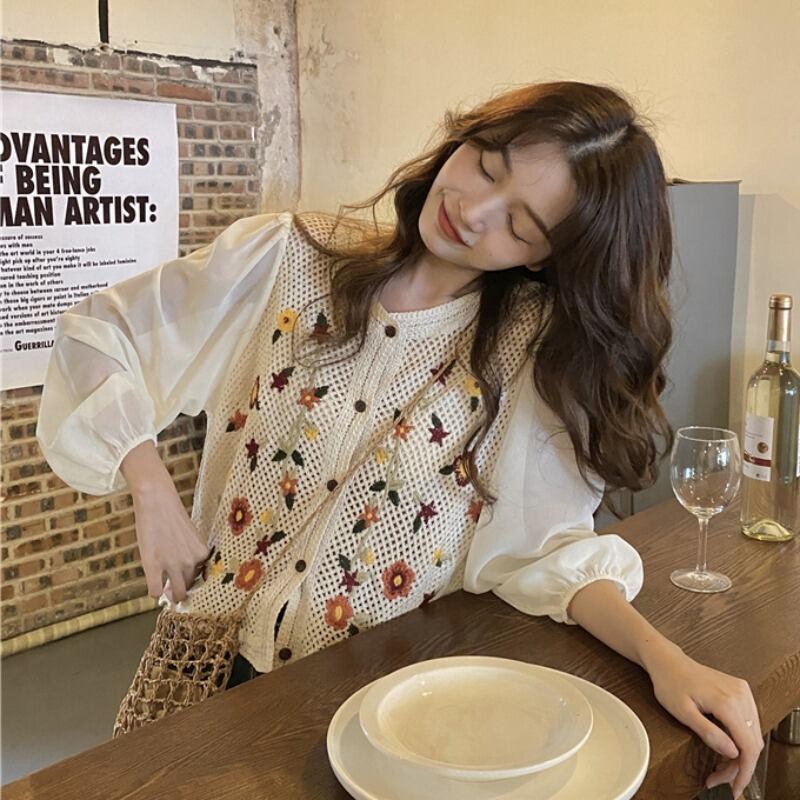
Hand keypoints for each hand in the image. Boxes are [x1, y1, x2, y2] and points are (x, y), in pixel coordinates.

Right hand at [132, 480, 210, 603]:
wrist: (157, 501)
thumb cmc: (173, 515)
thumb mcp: (190, 536)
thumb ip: (191, 552)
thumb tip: (186, 570)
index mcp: (202, 553)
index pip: (202, 577)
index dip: (194, 580)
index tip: (187, 582)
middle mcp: (190, 561)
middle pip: (189, 587)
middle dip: (182, 591)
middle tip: (174, 590)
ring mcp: (172, 564)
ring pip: (176, 594)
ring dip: (170, 595)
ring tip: (165, 593)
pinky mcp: (153, 565)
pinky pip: (155, 591)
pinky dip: (154, 593)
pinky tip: (153, 587)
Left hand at [644, 642, 762, 797]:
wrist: (667, 661)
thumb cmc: (670, 682)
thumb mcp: (682, 711)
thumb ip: (708, 732)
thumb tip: (732, 752)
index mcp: (726, 701)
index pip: (748, 745)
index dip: (744, 771)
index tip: (734, 787)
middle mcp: (740, 695)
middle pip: (752, 742)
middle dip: (739, 767)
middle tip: (719, 779)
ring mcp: (742, 691)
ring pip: (752, 734)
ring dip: (740, 755)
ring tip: (720, 766)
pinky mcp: (740, 691)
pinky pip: (749, 722)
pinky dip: (741, 739)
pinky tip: (726, 747)